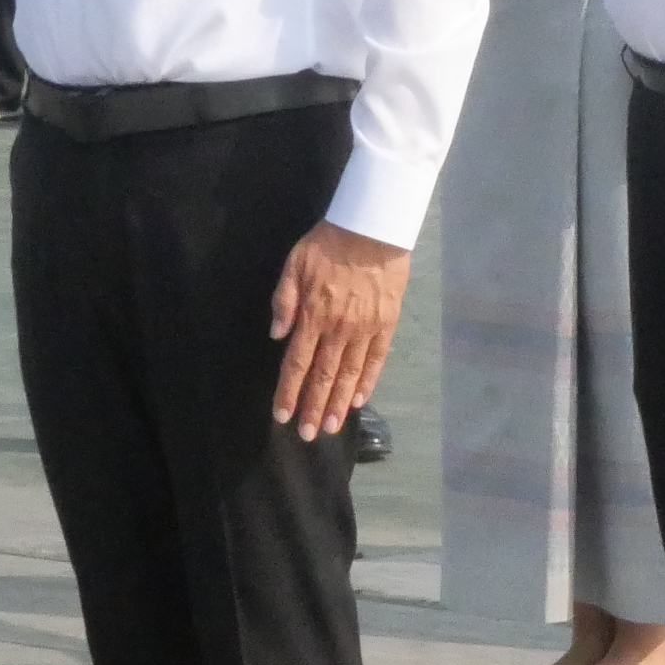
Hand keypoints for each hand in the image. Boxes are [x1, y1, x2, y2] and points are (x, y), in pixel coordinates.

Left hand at [270, 223, 408, 437]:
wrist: (373, 228)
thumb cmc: (328, 244)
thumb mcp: (294, 264)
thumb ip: (284, 300)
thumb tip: (277, 335)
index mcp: (313, 315)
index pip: (297, 363)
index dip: (289, 391)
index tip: (282, 415)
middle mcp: (338, 328)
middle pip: (323, 376)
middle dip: (314, 408)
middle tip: (308, 435)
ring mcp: (365, 328)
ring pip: (349, 374)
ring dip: (339, 404)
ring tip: (332, 428)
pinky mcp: (387, 324)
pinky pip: (377, 359)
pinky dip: (367, 381)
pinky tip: (359, 400)